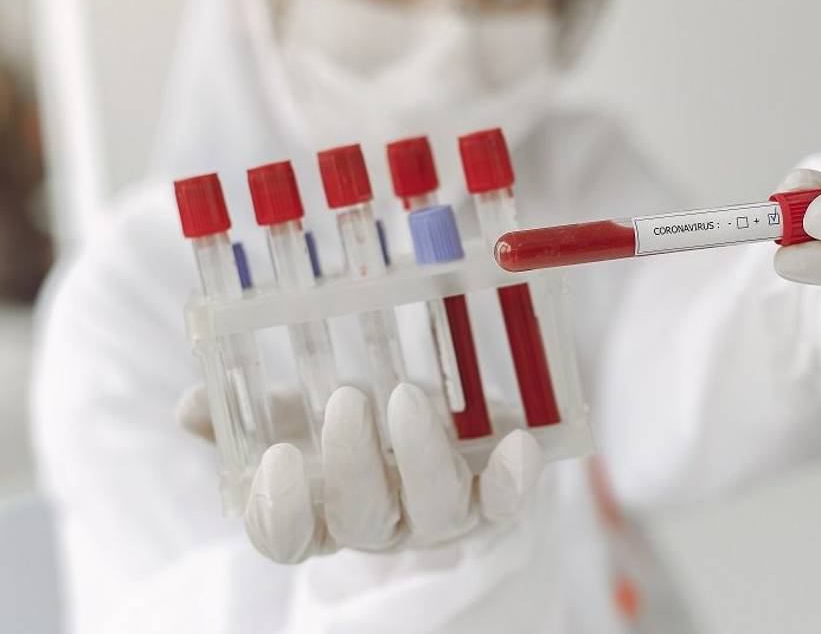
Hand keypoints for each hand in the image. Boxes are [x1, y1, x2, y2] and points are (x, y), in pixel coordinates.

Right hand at [177, 383, 543, 562]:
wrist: (452, 423)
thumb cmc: (362, 417)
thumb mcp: (299, 408)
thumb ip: (245, 410)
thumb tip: (190, 406)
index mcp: (321, 510)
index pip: (286, 537)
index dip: (278, 511)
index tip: (276, 459)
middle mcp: (382, 522)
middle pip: (363, 522)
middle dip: (353, 467)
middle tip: (347, 401)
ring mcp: (441, 514)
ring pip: (435, 513)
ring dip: (422, 457)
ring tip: (408, 396)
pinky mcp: (494, 497)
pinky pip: (506, 503)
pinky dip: (512, 478)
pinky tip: (517, 443)